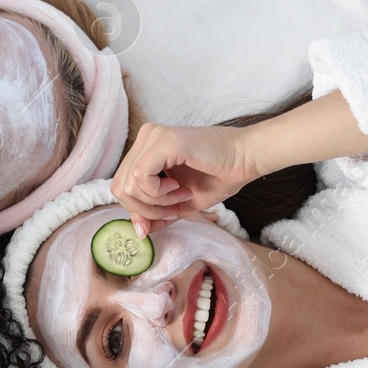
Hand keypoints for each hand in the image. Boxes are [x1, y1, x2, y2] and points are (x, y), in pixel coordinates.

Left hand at [110, 122, 261, 236]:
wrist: (247, 159)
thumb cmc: (219, 175)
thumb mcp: (180, 203)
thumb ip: (157, 214)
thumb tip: (139, 231)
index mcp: (146, 148)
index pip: (121, 185)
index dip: (139, 209)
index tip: (166, 214)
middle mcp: (146, 137)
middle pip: (119, 187)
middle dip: (145, 209)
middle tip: (173, 208)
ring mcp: (153, 136)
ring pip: (127, 184)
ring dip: (155, 202)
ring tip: (181, 195)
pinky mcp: (163, 141)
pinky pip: (140, 177)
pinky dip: (158, 193)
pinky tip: (180, 188)